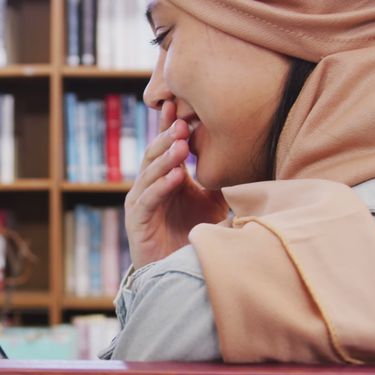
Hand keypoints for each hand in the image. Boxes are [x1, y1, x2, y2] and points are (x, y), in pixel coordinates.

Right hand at [125, 101, 228, 268]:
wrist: (177, 270)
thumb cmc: (194, 233)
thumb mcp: (212, 201)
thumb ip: (218, 179)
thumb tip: (237, 154)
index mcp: (164, 176)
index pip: (164, 145)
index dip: (168, 125)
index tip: (177, 104)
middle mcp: (148, 185)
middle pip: (154, 154)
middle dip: (167, 137)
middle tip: (182, 122)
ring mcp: (140, 202)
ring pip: (150, 173)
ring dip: (166, 158)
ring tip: (181, 144)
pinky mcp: (137, 221)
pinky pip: (149, 199)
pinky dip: (162, 186)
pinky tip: (177, 175)